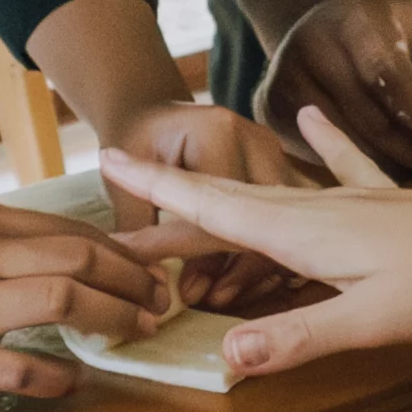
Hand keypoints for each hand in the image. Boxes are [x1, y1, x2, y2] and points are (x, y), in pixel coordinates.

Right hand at [0, 198, 173, 397]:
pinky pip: (17, 368)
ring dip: (111, 318)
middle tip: (158, 303)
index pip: (71, 229)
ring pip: (62, 301)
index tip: (147, 270)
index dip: (120, 253)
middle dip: (132, 282)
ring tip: (133, 334)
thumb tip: (51, 250)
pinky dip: (57, 376)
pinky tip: (75, 382)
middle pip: (81, 258)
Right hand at [101, 104, 411, 374]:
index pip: (213, 210)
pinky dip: (318, 142)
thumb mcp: (369, 322)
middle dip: (173, 196)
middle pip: (229, 201)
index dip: (159, 191)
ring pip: (269, 190)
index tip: (108, 156)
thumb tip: (224, 355)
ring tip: (182, 182)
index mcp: (303, 233)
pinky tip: (307, 115)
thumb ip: (296, 337)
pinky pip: (338, 165)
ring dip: (223, 188)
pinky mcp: (383, 199)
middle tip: (121, 186)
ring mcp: (351, 198)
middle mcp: (317, 207)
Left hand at [103, 98, 299, 311]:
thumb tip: (148, 281)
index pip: (221, 206)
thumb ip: (137, 227)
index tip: (187, 293)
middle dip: (237, 268)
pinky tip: (243, 282)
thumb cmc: (136, 142)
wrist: (157, 111)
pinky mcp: (284, 168)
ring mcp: (277, 153)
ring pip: (282, 223)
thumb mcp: (124, 179)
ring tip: (222, 296)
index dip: (206, 257)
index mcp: (220, 132)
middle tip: (206, 300)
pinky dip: (267, 254)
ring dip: (255, 266)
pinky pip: (287, 220)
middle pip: (262, 216)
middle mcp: (258, 140)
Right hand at [254, 0, 411, 176]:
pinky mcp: (270, 112)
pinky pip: (317, 158)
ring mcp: (282, 80)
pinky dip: (353, 172)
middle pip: (365, 119)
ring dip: (387, 168)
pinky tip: (379, 170)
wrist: (333, 24)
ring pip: (342, 147)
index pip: (387, 74)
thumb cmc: (401, 33)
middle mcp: (309, 45)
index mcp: (355, 19)